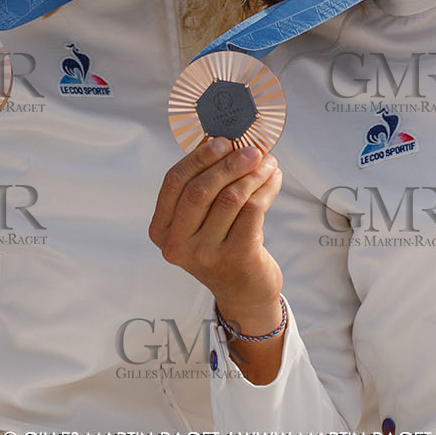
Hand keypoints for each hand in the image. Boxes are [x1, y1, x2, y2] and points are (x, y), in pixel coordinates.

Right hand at [149, 137, 283, 335]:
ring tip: (267, 163)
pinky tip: (273, 180)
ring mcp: (206, 254)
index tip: (222, 142)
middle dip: (229, 163)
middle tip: (251, 150)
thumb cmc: (221, 246)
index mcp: (162, 230)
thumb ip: (202, 187)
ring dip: (252, 174)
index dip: (198, 157)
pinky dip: (266, 189)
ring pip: (230, 198)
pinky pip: (253, 210)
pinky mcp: (236, 257)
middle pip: (201, 189)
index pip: (174, 183)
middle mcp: (178, 245)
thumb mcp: (200, 222)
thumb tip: (221, 141)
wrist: (244, 293)